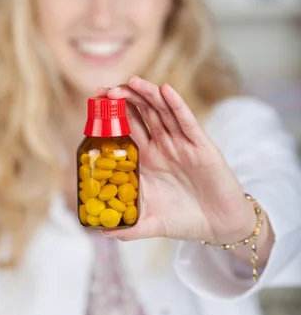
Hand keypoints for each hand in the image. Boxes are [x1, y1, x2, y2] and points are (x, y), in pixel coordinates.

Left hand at [97, 76, 255, 242]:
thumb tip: (101, 233)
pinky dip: (176, 105)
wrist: (219, 226)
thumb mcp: (152, 223)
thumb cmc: (185, 220)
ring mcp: (182, 143)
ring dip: (147, 94)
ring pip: (162, 111)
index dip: (113, 112)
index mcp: (148, 157)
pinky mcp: (201, 146)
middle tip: (105, 88)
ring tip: (131, 81)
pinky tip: (165, 90)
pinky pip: (187, 122)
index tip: (95, 100)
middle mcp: (163, 145)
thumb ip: (129, 227)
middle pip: (142, 112)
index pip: (128, 127)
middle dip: (125, 98)